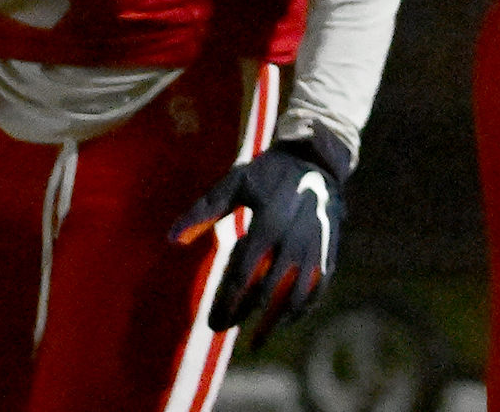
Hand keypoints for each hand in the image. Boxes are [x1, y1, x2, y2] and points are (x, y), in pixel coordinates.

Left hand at [169, 131, 354, 343]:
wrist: (317, 160)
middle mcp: (294, 241)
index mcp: (268, 224)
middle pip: (267, 293)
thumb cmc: (269, 173)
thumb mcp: (234, 183)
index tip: (212, 323)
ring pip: (296, 296)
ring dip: (276, 322)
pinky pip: (318, 288)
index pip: (244, 277)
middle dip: (243, 315)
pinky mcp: (329, 251)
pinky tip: (287, 319)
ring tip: (257, 339)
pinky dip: (302, 308)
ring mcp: (315, 248)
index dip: (227, 304)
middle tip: (222, 328)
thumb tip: (170, 240)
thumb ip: (203, 211)